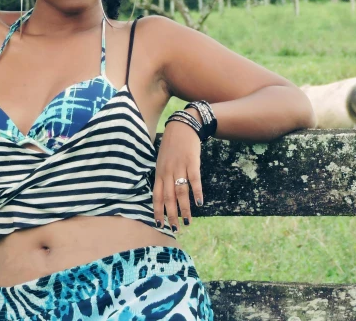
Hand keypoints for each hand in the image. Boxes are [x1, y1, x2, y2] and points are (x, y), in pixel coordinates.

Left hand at [153, 110, 203, 231]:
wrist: (182, 126)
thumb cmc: (172, 145)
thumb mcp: (161, 160)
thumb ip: (162, 176)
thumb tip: (164, 193)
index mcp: (159, 173)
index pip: (156, 196)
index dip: (157, 211)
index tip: (159, 224)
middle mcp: (167, 172)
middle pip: (168, 198)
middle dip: (171, 215)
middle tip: (175, 229)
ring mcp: (179, 167)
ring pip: (181, 192)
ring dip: (184, 209)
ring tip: (187, 221)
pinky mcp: (191, 162)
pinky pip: (194, 180)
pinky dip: (197, 192)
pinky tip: (199, 203)